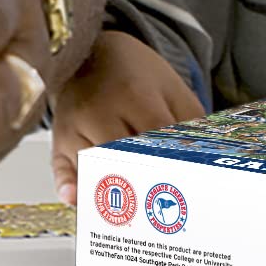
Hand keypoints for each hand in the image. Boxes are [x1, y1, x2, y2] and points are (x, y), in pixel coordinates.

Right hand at [50, 30, 205, 204]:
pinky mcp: (58, 139)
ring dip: (114, 191)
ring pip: (94, 167)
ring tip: (139, 214)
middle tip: (170, 208)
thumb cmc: (134, 74)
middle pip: (123, 157)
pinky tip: (77, 199)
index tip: (191, 187)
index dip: (173, 164)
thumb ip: (190, 121)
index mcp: (132, 93)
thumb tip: (206, 159)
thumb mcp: (171, 87)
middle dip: (147, 183)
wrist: (90, 51)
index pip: (155, 139)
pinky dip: (68, 185)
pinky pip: (61, 168)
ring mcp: (73, 126)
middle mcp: (97, 110)